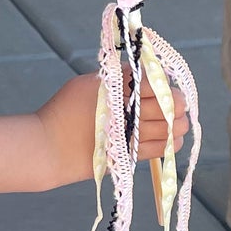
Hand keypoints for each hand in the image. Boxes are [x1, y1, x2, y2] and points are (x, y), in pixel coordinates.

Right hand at [35, 74, 190, 187]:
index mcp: (113, 88)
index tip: (164, 83)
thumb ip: (116, 78)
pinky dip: (172, 142)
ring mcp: (128, 133)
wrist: (49, 148)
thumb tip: (143, 74)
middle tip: (179, 102)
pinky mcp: (128, 155)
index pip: (149, 80)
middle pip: (164, 103)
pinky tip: (174, 138)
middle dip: (176, 101)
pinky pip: (160, 149)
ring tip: (181, 121)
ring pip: (167, 127)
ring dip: (178, 123)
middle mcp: (123, 109)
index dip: (161, 82)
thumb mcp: (86, 84)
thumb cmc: (63, 112)